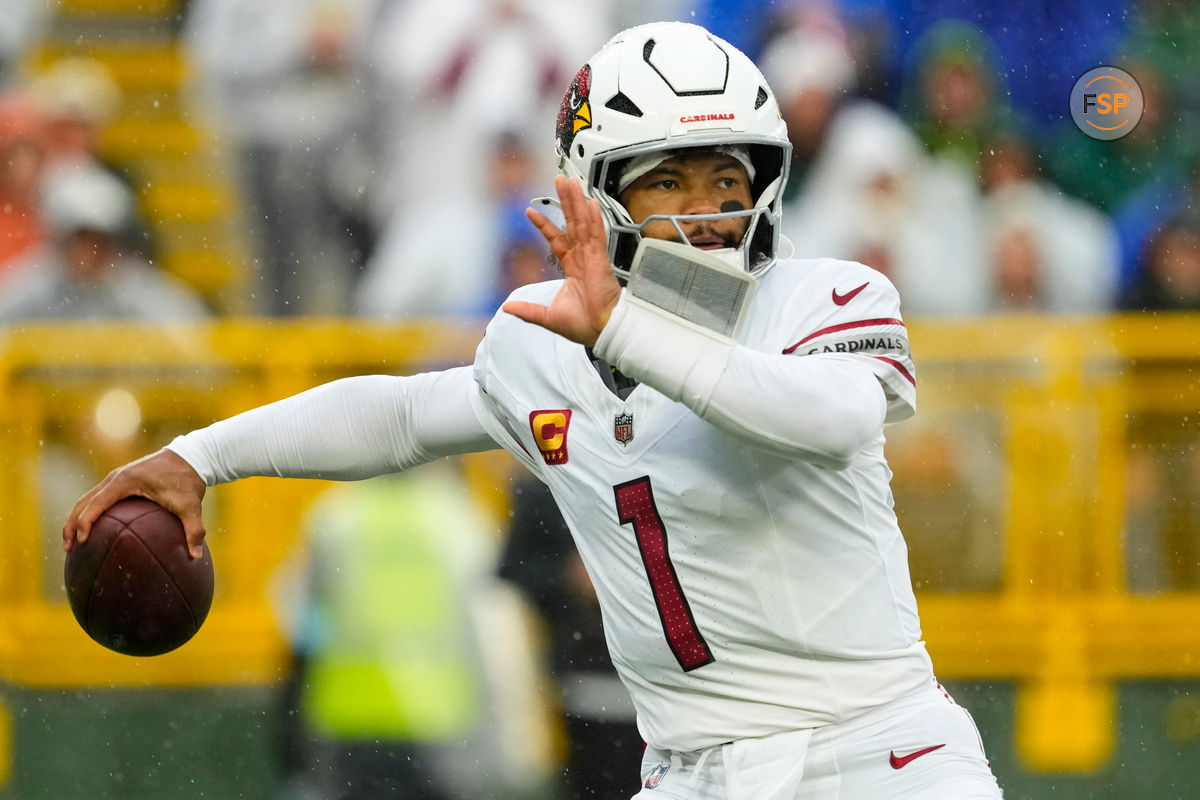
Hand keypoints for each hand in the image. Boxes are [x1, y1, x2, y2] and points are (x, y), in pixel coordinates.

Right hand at [64, 448, 207, 558]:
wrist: (191, 456)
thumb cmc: (188, 480)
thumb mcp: (192, 505)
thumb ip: (193, 530)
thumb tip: (195, 556)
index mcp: (126, 481)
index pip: (96, 503)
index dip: (85, 522)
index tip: (82, 542)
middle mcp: (115, 477)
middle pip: (83, 502)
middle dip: (71, 524)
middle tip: (68, 548)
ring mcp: (116, 478)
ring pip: (87, 499)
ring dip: (76, 518)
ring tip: (72, 543)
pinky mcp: (121, 481)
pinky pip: (99, 498)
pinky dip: (89, 513)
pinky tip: (93, 532)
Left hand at [503, 175, 621, 346]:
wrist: (601, 330)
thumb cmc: (584, 325)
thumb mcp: (547, 316)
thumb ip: (528, 309)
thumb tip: (507, 307)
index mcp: (572, 268)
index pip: (556, 239)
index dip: (544, 225)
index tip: (530, 211)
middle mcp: (582, 258)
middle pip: (571, 223)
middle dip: (565, 201)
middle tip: (560, 180)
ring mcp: (592, 256)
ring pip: (582, 223)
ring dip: (576, 202)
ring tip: (571, 182)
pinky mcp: (601, 259)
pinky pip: (596, 234)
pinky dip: (593, 218)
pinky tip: (590, 202)